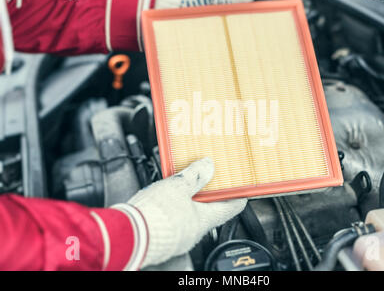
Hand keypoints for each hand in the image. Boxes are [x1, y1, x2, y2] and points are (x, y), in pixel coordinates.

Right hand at [115, 157, 246, 266]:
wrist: (126, 235)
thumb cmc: (153, 216)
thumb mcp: (177, 186)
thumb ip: (194, 175)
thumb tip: (208, 166)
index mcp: (205, 219)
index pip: (233, 206)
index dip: (238, 192)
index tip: (240, 182)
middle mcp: (195, 230)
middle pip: (211, 207)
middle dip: (209, 190)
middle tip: (208, 173)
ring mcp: (179, 234)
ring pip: (192, 212)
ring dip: (190, 196)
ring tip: (184, 179)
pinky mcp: (163, 235)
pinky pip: (176, 217)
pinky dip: (175, 205)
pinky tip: (166, 194)